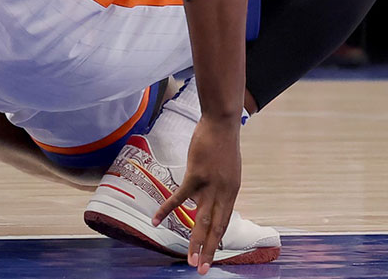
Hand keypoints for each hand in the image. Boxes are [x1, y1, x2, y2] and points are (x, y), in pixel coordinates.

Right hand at [153, 116, 240, 274]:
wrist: (222, 123)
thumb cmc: (222, 144)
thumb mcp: (227, 170)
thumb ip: (218, 188)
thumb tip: (203, 202)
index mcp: (232, 192)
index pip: (225, 222)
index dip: (218, 241)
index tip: (214, 257)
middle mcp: (224, 193)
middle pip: (216, 227)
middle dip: (209, 251)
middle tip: (202, 270)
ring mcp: (210, 185)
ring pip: (201, 220)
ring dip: (195, 242)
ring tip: (190, 260)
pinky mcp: (195, 175)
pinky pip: (179, 198)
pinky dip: (166, 210)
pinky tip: (155, 220)